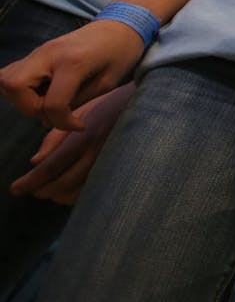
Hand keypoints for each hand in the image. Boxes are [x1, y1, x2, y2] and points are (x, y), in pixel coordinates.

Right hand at [0, 21, 145, 130]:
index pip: (51, 103)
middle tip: (58, 110)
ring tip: (50, 100)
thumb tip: (49, 119)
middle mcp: (49, 54)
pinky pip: (12, 73)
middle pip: (14, 86)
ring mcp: (39, 51)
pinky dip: (20, 88)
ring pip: (7, 80)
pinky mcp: (36, 52)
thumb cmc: (121, 54)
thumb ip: (77, 102)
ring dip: (23, 98)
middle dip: (31, 108)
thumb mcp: (107, 83)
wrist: (121, 25)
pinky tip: (44, 91)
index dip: (62, 123)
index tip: (79, 125)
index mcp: (73, 62)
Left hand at [9, 85, 132, 202]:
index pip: (51, 166)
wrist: (152, 105)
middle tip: (32, 190)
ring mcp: (111, 164)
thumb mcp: (81, 112)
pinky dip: (78, 196)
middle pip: (62, 183)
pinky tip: (71, 192)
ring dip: (59, 196)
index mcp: (84, 137)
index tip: (16, 189)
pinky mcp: (123, 170)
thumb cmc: (111, 105)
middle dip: (43, 190)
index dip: (31, 181)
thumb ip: (57, 136)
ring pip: (78, 192)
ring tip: (50, 193)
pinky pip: (95, 191)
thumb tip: (35, 161)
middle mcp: (97, 153)